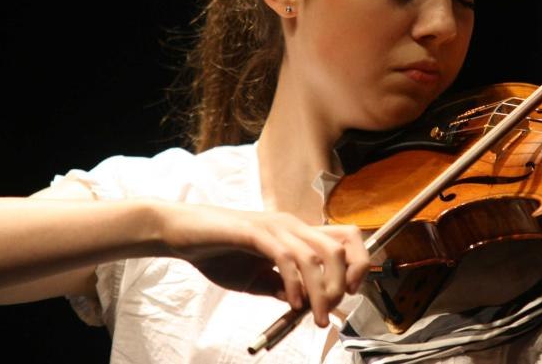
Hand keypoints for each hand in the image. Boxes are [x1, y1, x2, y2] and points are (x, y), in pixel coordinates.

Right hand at [161, 205, 367, 326]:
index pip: (345, 239)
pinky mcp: (255, 232)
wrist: (183, 235)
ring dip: (321, 290)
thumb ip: (280, 287)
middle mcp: (292, 225)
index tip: (349, 294)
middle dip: (343, 282)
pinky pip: (286, 258)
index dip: (357, 264)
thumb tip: (303, 304)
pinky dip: (295, 284)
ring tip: (316, 317)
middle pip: (340, 246)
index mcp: (297, 234)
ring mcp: (275, 227)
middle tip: (329, 312)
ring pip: (316, 255)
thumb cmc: (219, 253)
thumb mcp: (256, 278)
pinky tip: (291, 303)